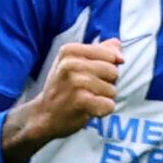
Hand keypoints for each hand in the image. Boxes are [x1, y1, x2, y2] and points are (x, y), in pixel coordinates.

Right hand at [9, 39, 122, 153]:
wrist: (43, 115)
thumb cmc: (63, 88)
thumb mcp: (75, 63)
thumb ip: (100, 51)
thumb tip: (119, 47)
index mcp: (70, 50)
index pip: (111, 55)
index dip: (107, 68)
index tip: (89, 76)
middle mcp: (71, 64)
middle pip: (113, 72)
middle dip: (106, 84)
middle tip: (86, 90)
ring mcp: (76, 82)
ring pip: (112, 90)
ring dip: (103, 99)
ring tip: (85, 100)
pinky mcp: (81, 101)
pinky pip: (109, 105)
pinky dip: (102, 111)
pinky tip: (87, 110)